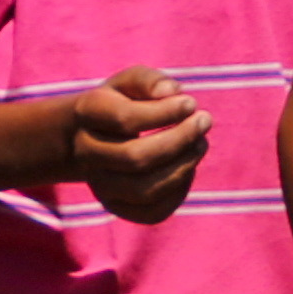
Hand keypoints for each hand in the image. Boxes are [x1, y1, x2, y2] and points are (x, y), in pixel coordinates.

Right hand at [65, 67, 209, 224]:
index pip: (125, 118)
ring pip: (144, 190)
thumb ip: (150, 81)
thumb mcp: (130, 82)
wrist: (92, 137)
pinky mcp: (117, 207)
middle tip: (205, 121)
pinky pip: (152, 212)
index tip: (191, 102)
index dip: (164, 112)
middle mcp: (87, 153)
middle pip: (134, 157)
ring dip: (182, 167)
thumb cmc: (121, 103)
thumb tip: (173, 92)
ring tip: (201, 144)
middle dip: (179, 140)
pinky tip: (188, 168)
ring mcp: (100, 185)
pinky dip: (179, 192)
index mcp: (88, 114)